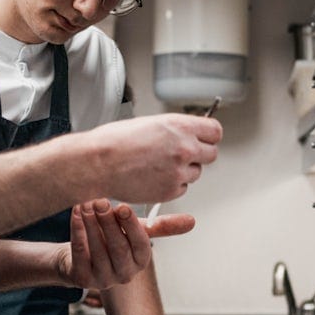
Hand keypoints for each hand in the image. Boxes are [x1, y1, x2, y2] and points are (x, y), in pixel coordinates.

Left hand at [56, 199, 151, 288]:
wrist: (80, 256)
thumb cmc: (111, 240)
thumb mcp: (136, 231)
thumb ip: (160, 225)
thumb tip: (192, 221)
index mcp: (140, 261)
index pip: (140, 244)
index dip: (131, 226)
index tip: (122, 207)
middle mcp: (124, 273)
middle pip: (118, 248)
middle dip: (109, 223)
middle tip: (101, 202)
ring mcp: (102, 278)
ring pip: (98, 251)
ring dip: (91, 225)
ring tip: (86, 204)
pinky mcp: (82, 278)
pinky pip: (79, 254)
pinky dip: (77, 231)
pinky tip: (76, 213)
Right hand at [85, 114, 221, 204]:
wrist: (99, 163)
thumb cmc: (116, 141)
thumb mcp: (151, 123)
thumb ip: (175, 129)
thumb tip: (189, 134)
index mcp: (181, 126)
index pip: (215, 131)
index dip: (208, 136)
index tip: (204, 139)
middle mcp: (185, 148)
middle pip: (211, 154)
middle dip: (199, 155)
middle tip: (181, 156)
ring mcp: (179, 172)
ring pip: (196, 173)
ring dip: (183, 171)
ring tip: (158, 166)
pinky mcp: (171, 191)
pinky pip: (182, 188)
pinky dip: (172, 185)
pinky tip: (153, 178)